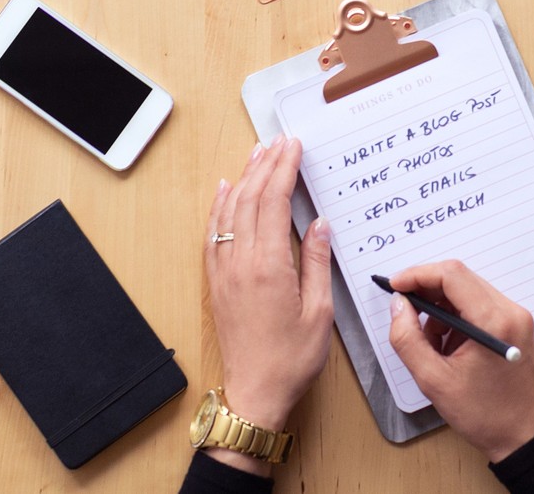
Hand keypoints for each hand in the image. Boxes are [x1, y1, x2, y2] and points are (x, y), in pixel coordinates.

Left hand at [202, 135, 333, 472]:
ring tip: (257, 153)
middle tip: (279, 140)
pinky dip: (220, 206)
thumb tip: (319, 224)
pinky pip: (214, 232)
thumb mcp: (319, 312)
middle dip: (266, 165)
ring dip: (244, 178)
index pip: (274, 203)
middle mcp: (241, 263)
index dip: (284, 169)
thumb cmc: (291, 358)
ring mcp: (224, 271)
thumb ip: (317, 262)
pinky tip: (226, 190)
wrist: (255, 392)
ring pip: (230, 211)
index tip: (293, 146)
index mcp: (269, 267)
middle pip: (251, 199)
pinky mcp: (217, 282)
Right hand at [385, 260, 533, 463]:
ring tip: (431, 345)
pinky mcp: (515, 326)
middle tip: (404, 311)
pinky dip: (457, 319)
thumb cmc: (484, 415)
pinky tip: (448, 348)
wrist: (523, 438)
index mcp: (494, 321)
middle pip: (460, 279)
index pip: (452, 275)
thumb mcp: (434, 380)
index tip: (395, 287)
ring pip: (468, 292)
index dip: (418, 275)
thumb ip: (408, 338)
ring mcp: (516, 318)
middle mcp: (510, 311)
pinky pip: (479, 307)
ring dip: (441, 309)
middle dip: (427, 291)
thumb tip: (398, 305)